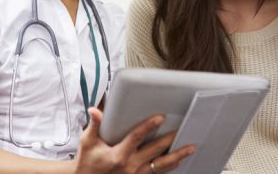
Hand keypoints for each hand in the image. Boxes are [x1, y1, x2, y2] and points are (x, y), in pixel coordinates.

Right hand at [74, 107, 195, 173]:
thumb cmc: (87, 161)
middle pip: (155, 151)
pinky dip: (170, 168)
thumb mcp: (88, 142)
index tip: (160, 117)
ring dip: (177, 156)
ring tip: (190, 148)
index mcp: (118, 155)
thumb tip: (95, 110)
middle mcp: (130, 166)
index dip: (148, 126)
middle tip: (182, 130)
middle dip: (169, 140)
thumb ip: (94, 125)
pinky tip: (179, 161)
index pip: (136, 138)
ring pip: (161, 166)